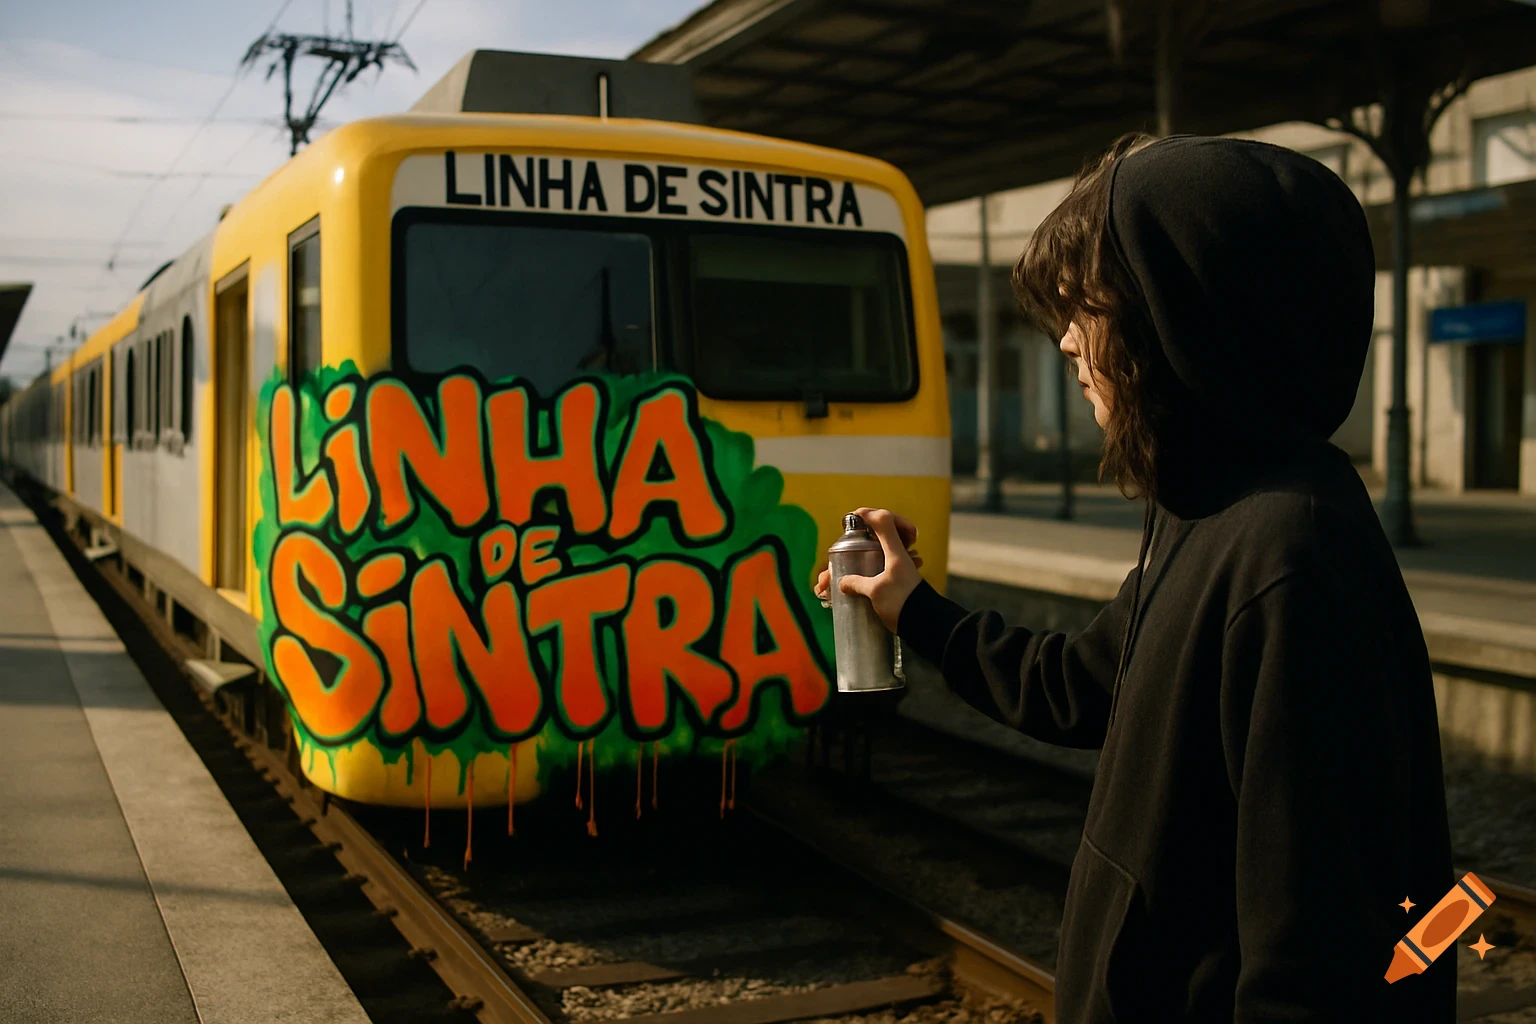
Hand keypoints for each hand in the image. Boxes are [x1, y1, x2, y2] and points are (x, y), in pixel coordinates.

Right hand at [813, 508, 923, 632]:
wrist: (926, 623)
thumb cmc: (902, 602)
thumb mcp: (876, 591)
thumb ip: (857, 583)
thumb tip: (842, 582)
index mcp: (896, 551)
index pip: (884, 520)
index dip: (868, 514)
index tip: (853, 517)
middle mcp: (900, 554)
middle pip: (886, 529)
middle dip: (870, 527)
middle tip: (857, 530)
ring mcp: (902, 566)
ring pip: (887, 545)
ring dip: (874, 543)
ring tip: (860, 548)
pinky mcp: (901, 579)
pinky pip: (887, 561)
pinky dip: (878, 559)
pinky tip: (866, 570)